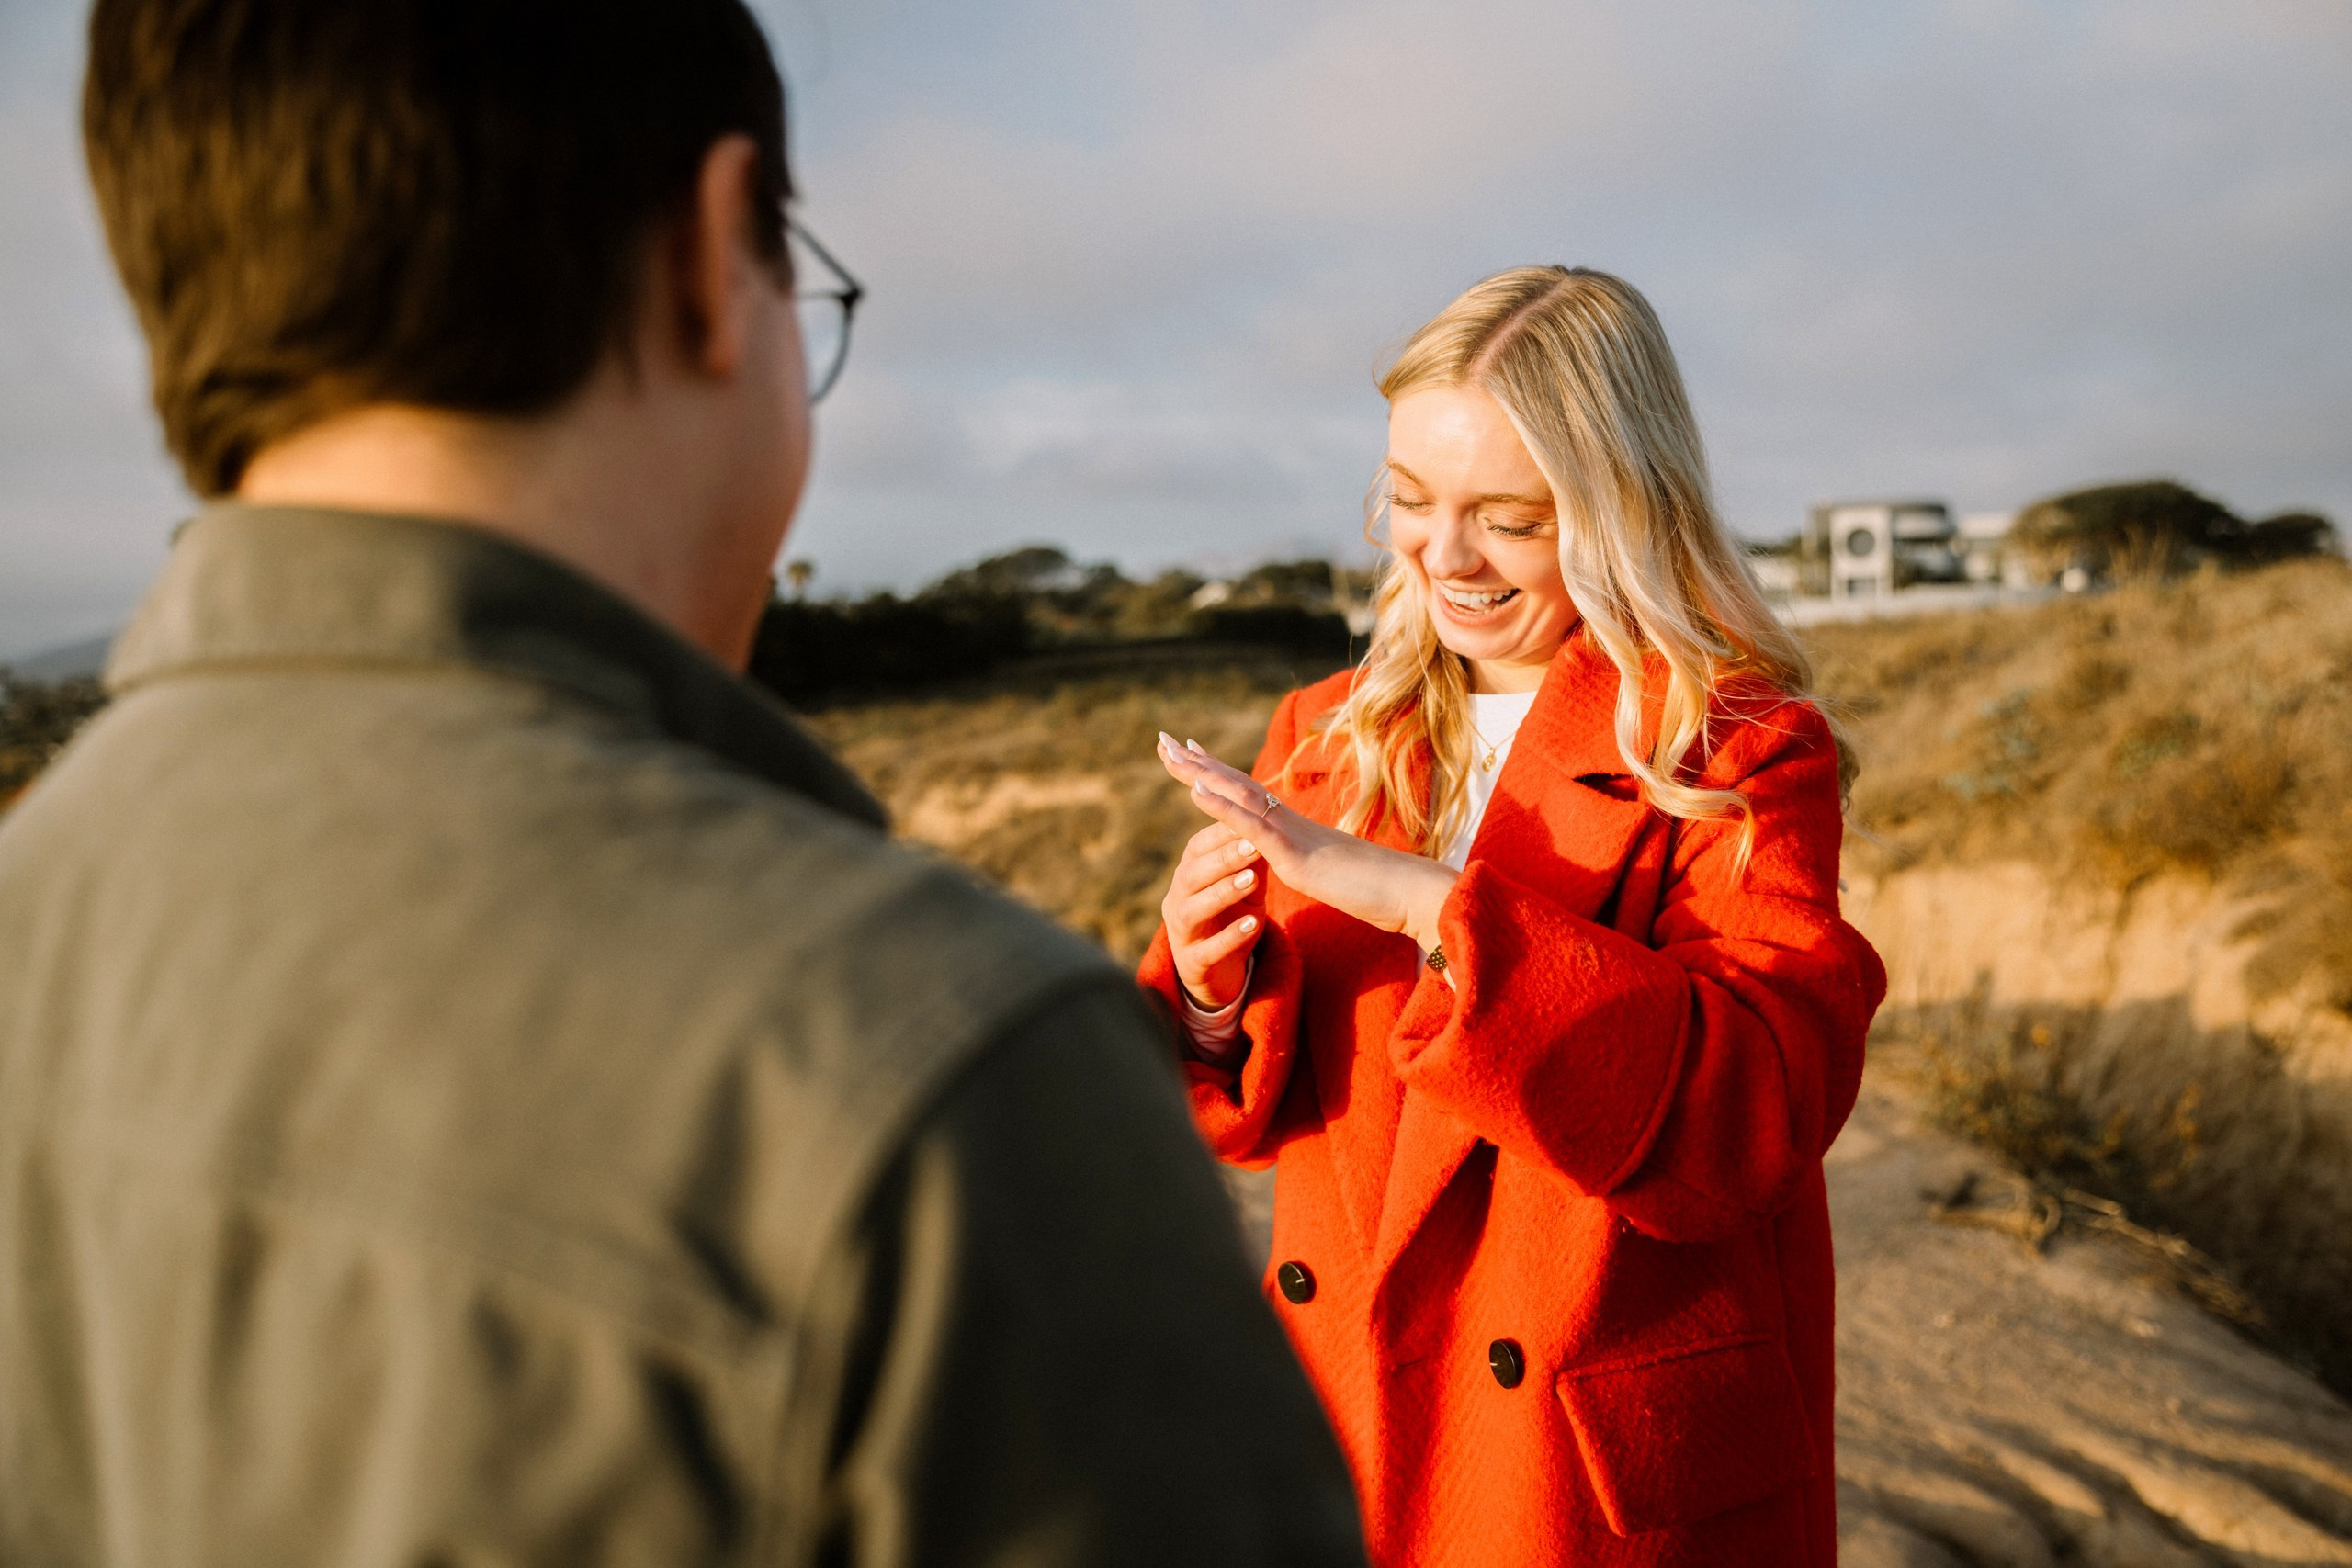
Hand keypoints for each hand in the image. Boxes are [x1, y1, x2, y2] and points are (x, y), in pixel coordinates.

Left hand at [1156, 733, 1457, 954]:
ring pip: (1239, 797)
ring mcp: (1291, 835)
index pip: (1248, 796)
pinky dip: (1221, 806)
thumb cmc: (1380, 889)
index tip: (1189, 753)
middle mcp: (1289, 823)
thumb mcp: (1334, 875)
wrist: (1410, 895)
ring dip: (1201, 774)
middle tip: (1162, 740)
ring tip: (1169, 754)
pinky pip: (1252, 827)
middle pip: (1236, 785)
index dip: (1217, 773)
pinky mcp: (1295, 855)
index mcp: (1294, 830)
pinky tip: (1194, 792)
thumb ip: (1315, 864)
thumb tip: (1308, 862)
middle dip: (1197, 763)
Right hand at [1160, 816, 1266, 1010]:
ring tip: (1252, 880)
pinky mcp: (1192, 963)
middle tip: (1253, 845)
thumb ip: (1253, 861)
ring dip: (1222, 892)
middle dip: (1223, 858)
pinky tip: (1252, 924)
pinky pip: (1207, 950)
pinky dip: (1229, 936)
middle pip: (1192, 874)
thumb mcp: (1247, 889)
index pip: (1196, 847)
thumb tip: (1267, 825)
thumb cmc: (1232, 918)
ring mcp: (1181, 933)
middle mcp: (1177, 900)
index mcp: (1187, 876)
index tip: (1248, 818)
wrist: (1219, 971)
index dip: (1220, 833)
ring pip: (1193, 909)